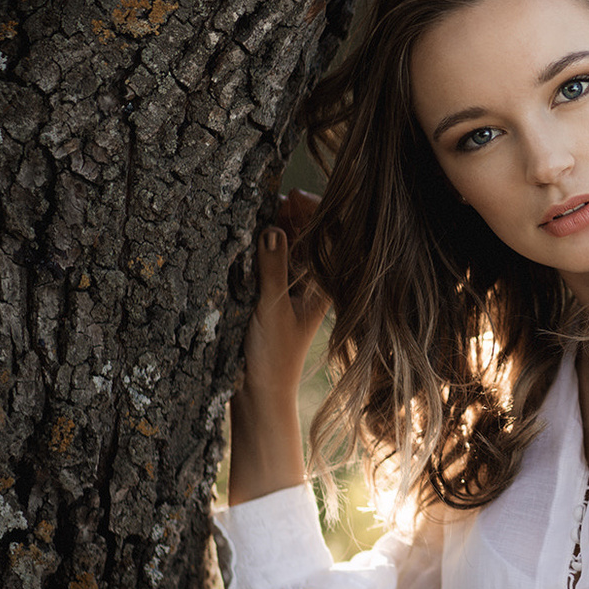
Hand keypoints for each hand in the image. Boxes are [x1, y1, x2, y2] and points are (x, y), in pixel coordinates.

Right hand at [241, 189, 328, 399]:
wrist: (260, 391)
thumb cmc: (273, 355)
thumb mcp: (272, 308)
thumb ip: (273, 270)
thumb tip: (272, 230)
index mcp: (329, 284)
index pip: (334, 236)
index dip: (318, 210)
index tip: (293, 197)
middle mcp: (317, 280)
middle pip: (314, 233)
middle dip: (296, 212)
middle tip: (275, 200)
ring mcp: (298, 283)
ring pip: (294, 241)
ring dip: (280, 223)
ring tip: (263, 210)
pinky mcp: (278, 289)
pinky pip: (276, 255)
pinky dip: (267, 241)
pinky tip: (254, 233)